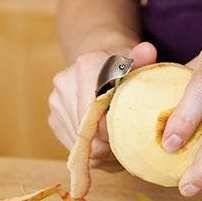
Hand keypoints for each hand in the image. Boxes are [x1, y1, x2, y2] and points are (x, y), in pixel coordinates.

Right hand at [49, 42, 156, 164]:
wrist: (101, 65)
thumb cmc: (125, 68)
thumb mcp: (138, 63)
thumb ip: (143, 59)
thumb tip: (148, 50)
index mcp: (86, 66)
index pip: (100, 111)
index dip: (116, 129)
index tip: (132, 136)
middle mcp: (65, 83)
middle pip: (88, 131)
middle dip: (109, 143)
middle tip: (128, 145)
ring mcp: (56, 102)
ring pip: (80, 142)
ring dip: (101, 149)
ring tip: (118, 144)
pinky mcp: (54, 118)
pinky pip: (73, 145)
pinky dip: (90, 150)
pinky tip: (104, 143)